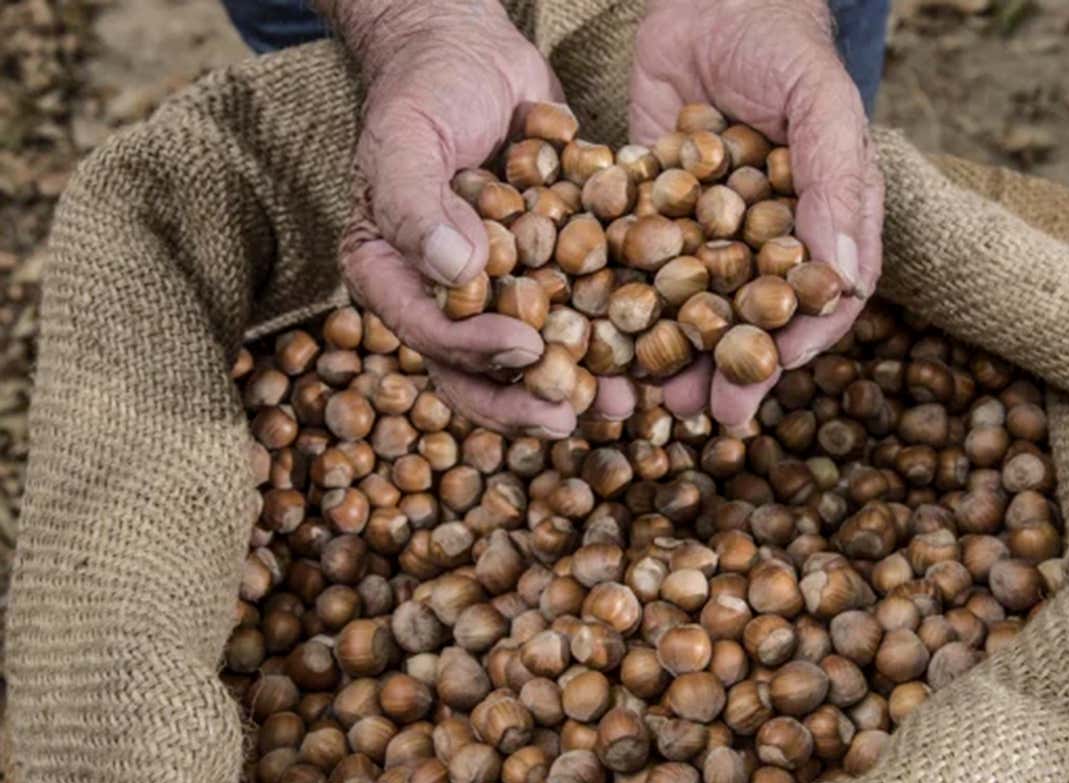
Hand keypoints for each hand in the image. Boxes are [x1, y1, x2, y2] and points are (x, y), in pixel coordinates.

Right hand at [323, 0, 632, 436]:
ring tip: (618, 402)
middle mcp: (443, 295)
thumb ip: (415, 204)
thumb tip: (455, 273)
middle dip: (523, 399)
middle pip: (475, 368)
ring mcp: (497, 288)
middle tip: (570, 415)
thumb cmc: (427, 89)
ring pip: (530, 355)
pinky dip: (607, 338)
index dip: (474, 352)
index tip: (526, 348)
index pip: (426, 332)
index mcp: (395, 275)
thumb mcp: (407, 136)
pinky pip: (574, 314)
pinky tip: (646, 357)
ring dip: (572, 384)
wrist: (474, 54)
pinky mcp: (546, 271)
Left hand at [630, 0, 884, 425]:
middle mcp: (762, 238)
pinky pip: (638, 269)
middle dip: (731, 369)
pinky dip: (624, 307)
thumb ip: (833, 184)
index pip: (819, 301)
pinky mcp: (650, 213)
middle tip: (708, 412)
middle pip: (752, 321)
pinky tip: (602, 340)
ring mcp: (704, 231)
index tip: (768, 376)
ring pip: (693, 309)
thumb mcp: (821, 105)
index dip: (798, 344)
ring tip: (653, 395)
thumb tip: (845, 279)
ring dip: (677, 355)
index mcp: (818, 223)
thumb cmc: (781, 46)